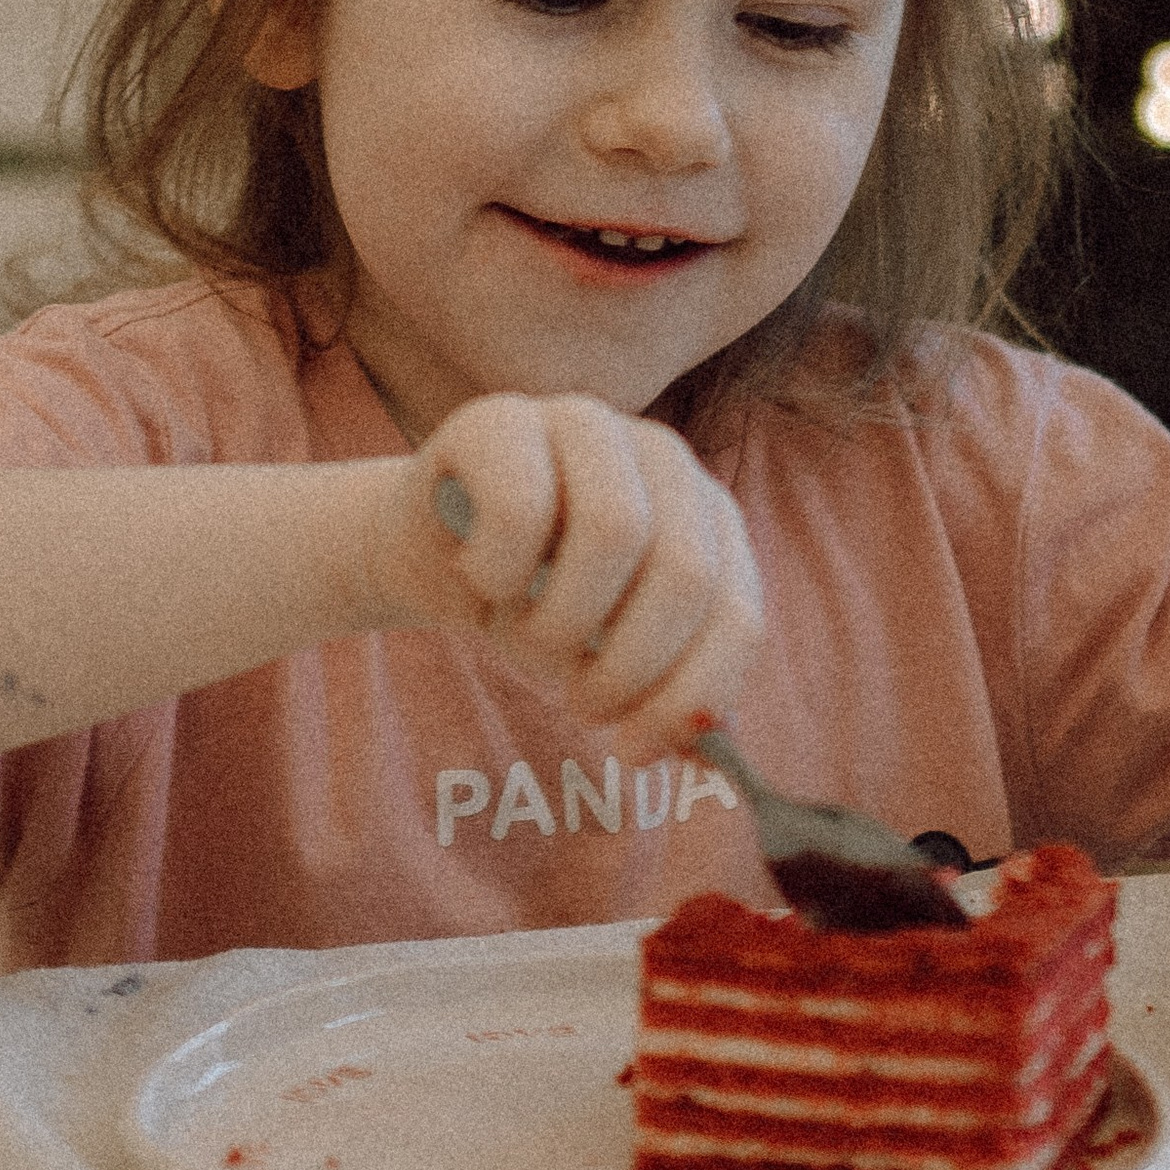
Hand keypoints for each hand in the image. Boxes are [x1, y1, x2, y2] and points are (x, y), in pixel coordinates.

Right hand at [372, 395, 762, 760]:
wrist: (434, 558)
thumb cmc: (537, 608)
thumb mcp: (610, 660)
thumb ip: (667, 697)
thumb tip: (710, 749)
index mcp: (711, 516)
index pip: (736, 614)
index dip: (688, 697)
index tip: (632, 750)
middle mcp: (664, 456)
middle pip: (685, 574)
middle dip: (626, 668)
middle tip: (579, 703)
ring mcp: (585, 424)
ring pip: (614, 529)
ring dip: (560, 621)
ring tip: (527, 637)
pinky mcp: (503, 419)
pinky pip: (521, 507)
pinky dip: (496, 572)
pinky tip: (481, 577)